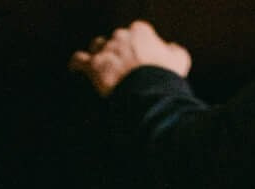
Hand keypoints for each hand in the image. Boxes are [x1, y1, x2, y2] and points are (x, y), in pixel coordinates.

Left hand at [70, 21, 192, 92]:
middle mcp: (121, 35)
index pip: (135, 33)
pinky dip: (76, 63)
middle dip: (117, 50)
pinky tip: (75, 68)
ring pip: (97, 46)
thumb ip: (174, 50)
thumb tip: (170, 48)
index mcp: (140, 30)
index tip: (137, 57)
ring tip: (100, 67)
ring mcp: (106, 49)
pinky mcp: (93, 65)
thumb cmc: (165, 76)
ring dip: (98, 54)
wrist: (147, 92)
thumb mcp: (179, 60)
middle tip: (120, 67)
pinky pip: (78, 60)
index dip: (135, 46)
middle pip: (115, 39)